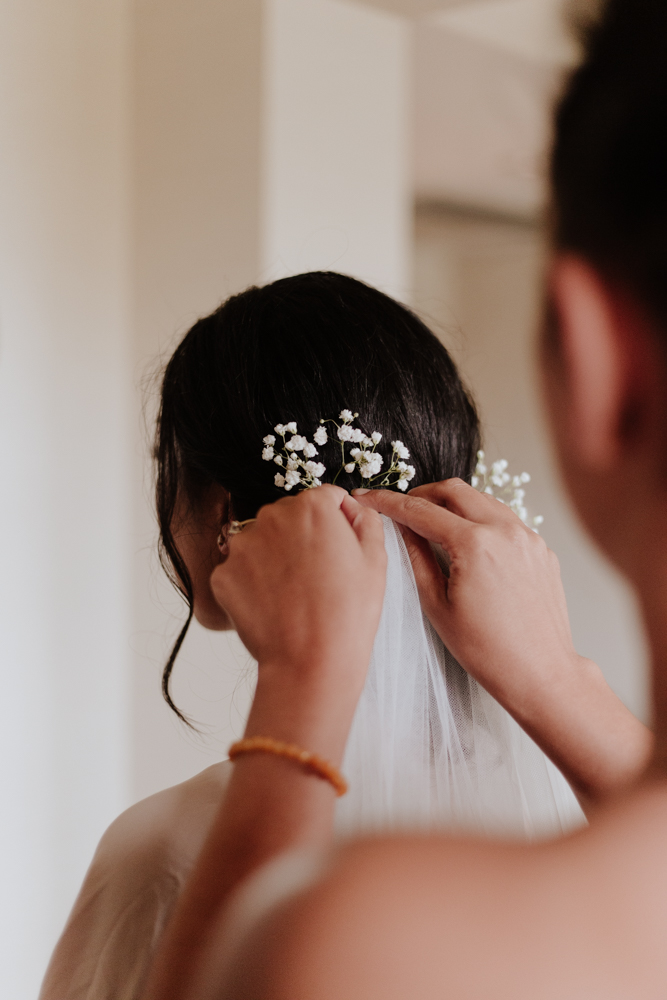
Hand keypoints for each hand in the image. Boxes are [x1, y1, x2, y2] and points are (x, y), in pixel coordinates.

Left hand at [211, 485, 386, 757]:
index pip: (326, 499)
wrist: (311, 663)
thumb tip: (350, 508)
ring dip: (275, 558)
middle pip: (290, 517)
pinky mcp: (223, 575)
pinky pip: (241, 571)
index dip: (338, 523)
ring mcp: (242, 546)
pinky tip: (274, 605)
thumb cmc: (348, 614)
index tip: (340, 549)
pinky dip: (254, 584)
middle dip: (303, 538)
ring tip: (295, 593)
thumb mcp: (376, 559)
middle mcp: (271, 516)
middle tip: (319, 576)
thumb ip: (365, 519)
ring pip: (262, 542)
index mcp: (312, 507)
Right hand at [357, 479, 573, 708]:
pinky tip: (470, 544)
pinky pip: (506, 520)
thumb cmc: (487, 650)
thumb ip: (417, 558)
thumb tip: (403, 529)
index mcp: (475, 545)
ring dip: (455, 504)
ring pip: (483, 500)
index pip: (421, 511)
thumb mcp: (437, 606)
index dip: (389, 502)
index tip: (369, 498)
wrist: (540, 673)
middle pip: (454, 490)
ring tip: (434, 524)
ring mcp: (528, 538)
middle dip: (423, 493)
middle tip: (402, 508)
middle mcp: (505, 531)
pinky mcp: (541, 549)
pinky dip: (482, 521)